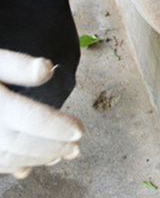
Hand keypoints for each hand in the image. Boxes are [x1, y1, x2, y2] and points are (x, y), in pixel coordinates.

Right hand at [0, 49, 82, 178]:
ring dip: (37, 159)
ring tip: (62, 156)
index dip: (55, 126)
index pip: (29, 118)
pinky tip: (30, 166)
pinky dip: (14, 167)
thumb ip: (18, 65)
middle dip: (52, 146)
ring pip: (8, 157)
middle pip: (22, 142)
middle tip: (77, 148)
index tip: (80, 131)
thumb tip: (48, 68)